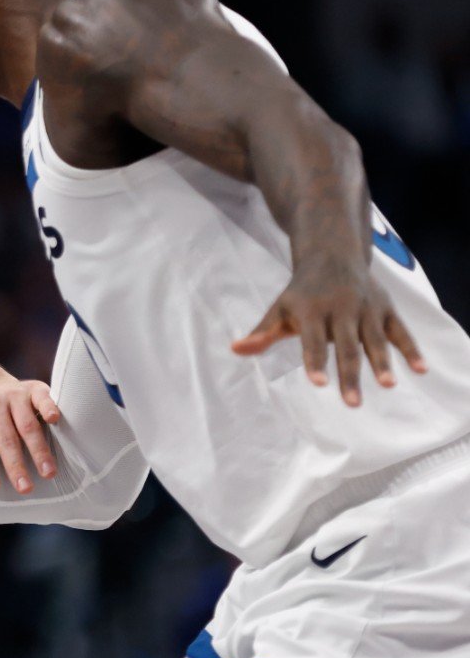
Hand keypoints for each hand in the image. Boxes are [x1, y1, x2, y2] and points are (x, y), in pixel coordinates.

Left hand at [0, 378, 60, 493]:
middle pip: (4, 439)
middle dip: (15, 465)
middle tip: (24, 488)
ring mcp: (13, 395)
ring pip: (27, 425)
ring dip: (38, 449)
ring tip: (47, 473)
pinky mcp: (33, 389)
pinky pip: (42, 399)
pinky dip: (49, 408)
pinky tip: (54, 421)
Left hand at [231, 258, 425, 406]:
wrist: (332, 255)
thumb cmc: (301, 292)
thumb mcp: (280, 309)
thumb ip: (262, 333)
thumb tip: (236, 350)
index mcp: (312, 311)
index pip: (312, 340)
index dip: (315, 360)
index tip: (318, 383)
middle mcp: (341, 309)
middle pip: (346, 346)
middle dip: (349, 374)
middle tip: (351, 403)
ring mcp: (366, 308)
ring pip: (375, 339)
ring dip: (383, 363)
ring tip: (387, 386)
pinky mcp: (386, 308)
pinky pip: (401, 331)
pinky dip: (412, 349)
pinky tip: (421, 370)